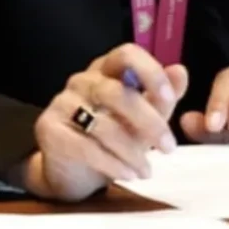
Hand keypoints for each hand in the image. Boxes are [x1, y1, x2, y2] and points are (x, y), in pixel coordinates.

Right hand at [24, 44, 188, 200]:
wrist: (71, 169)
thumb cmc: (112, 136)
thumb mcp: (144, 118)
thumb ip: (162, 97)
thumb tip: (180, 71)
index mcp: (107, 69)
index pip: (127, 54)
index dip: (149, 72)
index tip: (169, 98)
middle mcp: (83, 80)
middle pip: (117, 93)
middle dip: (148, 122)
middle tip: (170, 147)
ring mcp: (62, 102)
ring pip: (102, 125)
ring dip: (131, 152)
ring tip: (147, 170)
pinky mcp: (49, 129)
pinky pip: (85, 146)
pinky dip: (112, 164)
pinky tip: (128, 174)